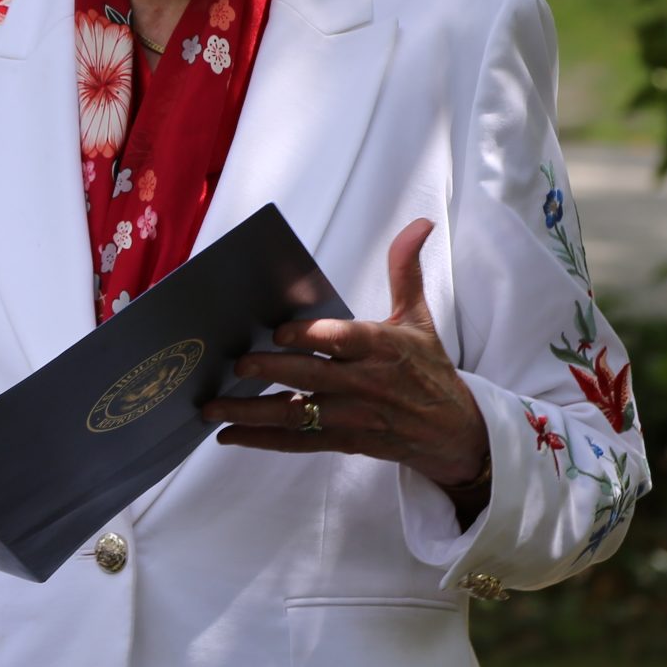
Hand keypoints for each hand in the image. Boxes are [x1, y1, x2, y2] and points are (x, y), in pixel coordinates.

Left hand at [204, 217, 491, 493]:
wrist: (453, 431)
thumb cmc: (429, 369)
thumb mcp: (419, 318)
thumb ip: (405, 270)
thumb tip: (419, 223)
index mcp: (382, 348)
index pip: (343, 340)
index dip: (310, 337)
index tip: (278, 331)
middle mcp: (366, 384)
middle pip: (311, 377)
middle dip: (271, 372)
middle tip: (237, 365)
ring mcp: (353, 417)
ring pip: (297, 415)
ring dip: (251, 412)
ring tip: (213, 407)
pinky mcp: (344, 442)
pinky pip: (298, 443)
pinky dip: (262, 441)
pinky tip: (229, 435)